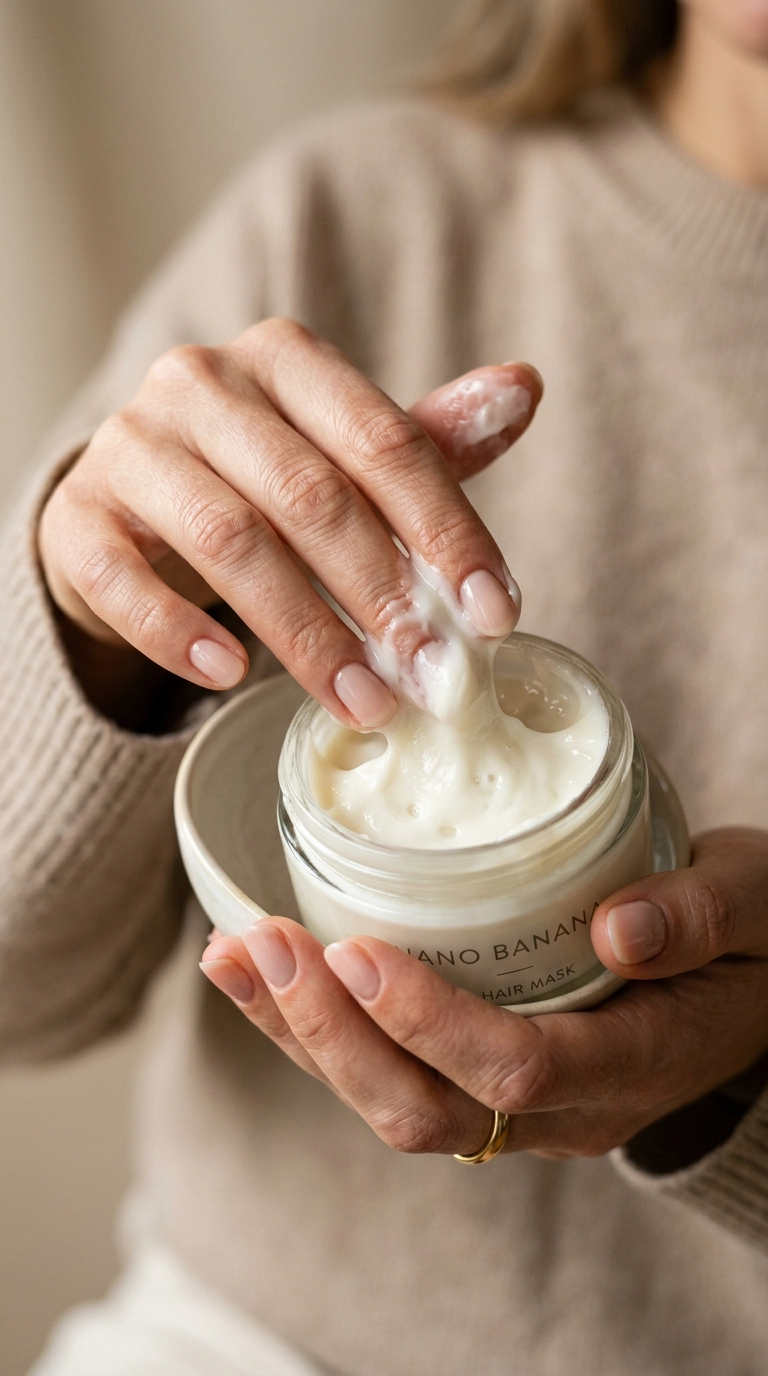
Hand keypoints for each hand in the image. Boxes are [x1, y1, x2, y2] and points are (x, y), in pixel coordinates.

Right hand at [39, 319, 540, 728]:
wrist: (132, 505)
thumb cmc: (259, 480)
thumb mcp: (342, 455)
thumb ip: (424, 439)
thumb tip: (526, 387)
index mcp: (286, 361)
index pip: (384, 442)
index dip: (446, 531)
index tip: (493, 615)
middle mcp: (202, 383)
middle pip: (310, 494)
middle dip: (381, 594)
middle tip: (432, 676)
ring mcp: (131, 445)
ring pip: (229, 538)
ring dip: (304, 631)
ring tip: (361, 700)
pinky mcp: (78, 515)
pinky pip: (124, 576)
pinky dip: (179, 630)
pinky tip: (229, 675)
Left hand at [200, 827, 767, 1158]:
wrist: (753, 985)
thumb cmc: (754, 937)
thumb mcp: (755, 903)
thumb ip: (702, 915)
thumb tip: (621, 926)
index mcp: (634, 1063)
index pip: (516, 1070)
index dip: (429, 1021)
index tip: (356, 950)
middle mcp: (565, 1108)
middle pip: (427, 1110)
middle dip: (330, 1034)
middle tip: (264, 943)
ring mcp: (520, 1106)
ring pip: (392, 1104)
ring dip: (302, 1035)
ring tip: (232, 954)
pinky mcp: (484, 1079)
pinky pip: (389, 1074)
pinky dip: (318, 1028)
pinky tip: (264, 970)